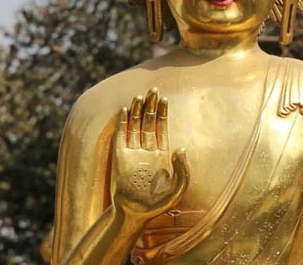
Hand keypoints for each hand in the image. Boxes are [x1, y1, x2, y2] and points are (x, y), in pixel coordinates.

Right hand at [111, 88, 188, 221]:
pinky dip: (123, 122)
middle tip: (153, 88)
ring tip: (139, 95)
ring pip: (135, 125)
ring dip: (137, 110)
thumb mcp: (177, 190)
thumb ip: (183, 170)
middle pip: (149, 121)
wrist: (133, 214)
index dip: (163, 112)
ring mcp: (132, 152)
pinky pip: (121, 135)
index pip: (162, 127)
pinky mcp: (119, 156)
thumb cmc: (157, 205)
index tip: (164, 98)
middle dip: (151, 105)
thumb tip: (181, 148)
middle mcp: (147, 150)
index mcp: (162, 155)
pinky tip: (125, 109)